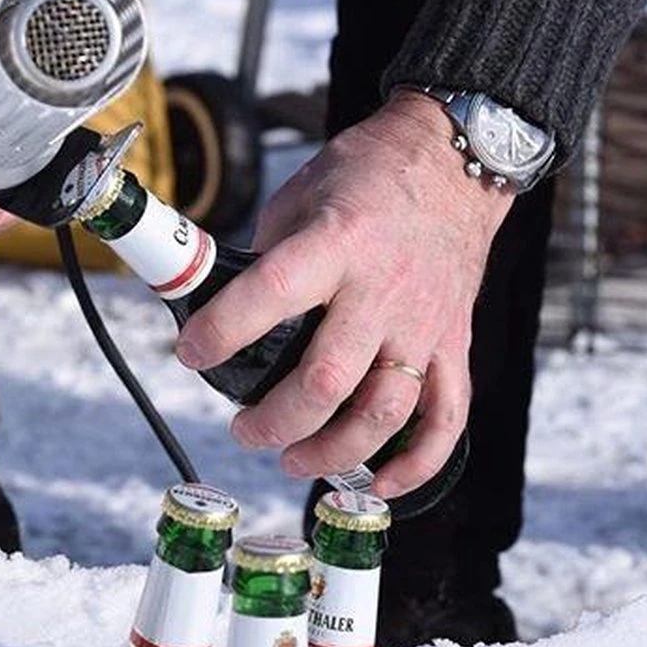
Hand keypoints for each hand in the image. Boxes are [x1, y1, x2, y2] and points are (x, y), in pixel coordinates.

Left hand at [174, 91, 513, 498]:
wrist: (457, 162)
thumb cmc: (367, 177)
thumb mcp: (300, 198)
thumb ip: (266, 257)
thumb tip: (219, 307)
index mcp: (336, 244)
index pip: (271, 295)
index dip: (222, 331)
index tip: (190, 353)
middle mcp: (381, 291)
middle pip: (327, 378)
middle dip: (275, 419)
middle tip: (243, 430)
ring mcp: (423, 324)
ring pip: (384, 410)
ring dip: (334, 450)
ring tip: (293, 459)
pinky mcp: (454, 344)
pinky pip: (447, 418)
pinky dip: (417, 463)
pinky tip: (380, 484)